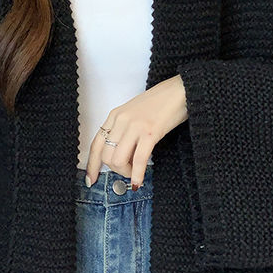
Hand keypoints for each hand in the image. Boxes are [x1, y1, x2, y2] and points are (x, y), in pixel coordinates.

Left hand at [85, 74, 188, 188]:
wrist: (180, 90)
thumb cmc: (161, 103)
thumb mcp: (134, 114)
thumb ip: (124, 131)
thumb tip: (122, 156)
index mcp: (115, 116)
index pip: (95, 144)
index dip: (92, 165)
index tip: (91, 179)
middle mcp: (121, 120)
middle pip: (106, 156)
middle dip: (115, 170)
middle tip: (128, 172)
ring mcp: (135, 126)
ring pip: (118, 160)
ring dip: (126, 173)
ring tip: (135, 173)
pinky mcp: (150, 132)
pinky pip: (139, 160)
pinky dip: (137, 175)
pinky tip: (139, 182)